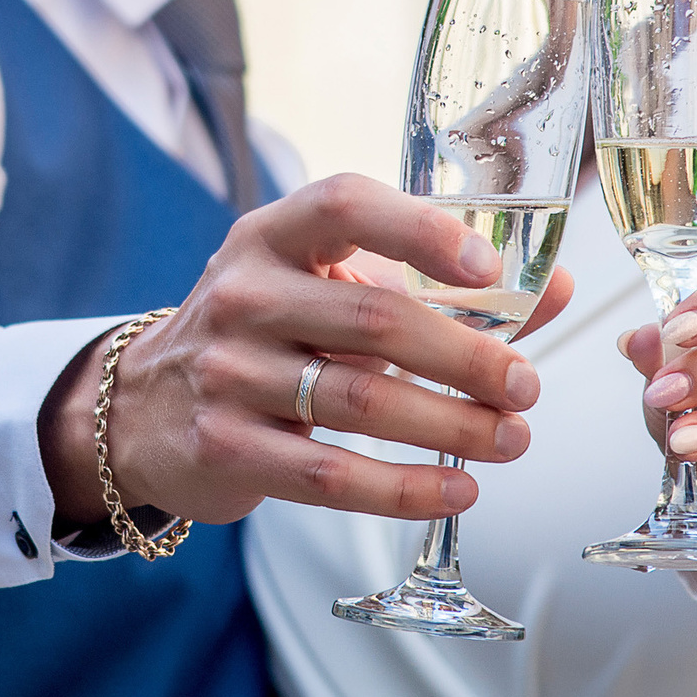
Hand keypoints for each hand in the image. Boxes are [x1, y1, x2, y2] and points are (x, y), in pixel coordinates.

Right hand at [41, 173, 571, 529]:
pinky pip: (331, 475)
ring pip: (362, 402)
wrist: (144, 407)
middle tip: (525, 386)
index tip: (489, 264)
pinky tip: (457, 490)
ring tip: (511, 440)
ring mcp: (228, 373)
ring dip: (453, 427)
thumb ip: (434, 283)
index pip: (346, 206)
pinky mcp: (227, 447)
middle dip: (467, 357)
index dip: (421, 229)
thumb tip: (552, 288)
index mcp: (272, 235)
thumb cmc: (264, 333)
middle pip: (374, 319)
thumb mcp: (327, 286)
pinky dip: (405, 487)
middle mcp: (243, 294)